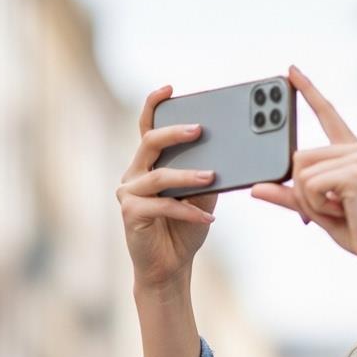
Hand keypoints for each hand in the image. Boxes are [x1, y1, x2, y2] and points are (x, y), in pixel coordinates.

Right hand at [117, 85, 219, 288]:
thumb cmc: (185, 229)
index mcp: (149, 164)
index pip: (147, 127)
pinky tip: (208, 217)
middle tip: (199, 129)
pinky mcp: (131, 214)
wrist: (170, 267)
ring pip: (159, 176)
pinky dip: (188, 211)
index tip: (169, 88)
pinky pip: (162, 206)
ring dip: (188, 176)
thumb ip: (208, 174)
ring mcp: (129, 193)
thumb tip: (228, 154)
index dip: (154, 104)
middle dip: (175, 133)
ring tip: (212, 177)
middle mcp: (134, 173)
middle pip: (150, 142)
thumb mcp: (202, 198)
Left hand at [251, 65, 356, 268]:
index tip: (290, 70)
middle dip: (301, 191)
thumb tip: (255, 188)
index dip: (307, 91)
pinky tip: (342, 211)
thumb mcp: (316, 209)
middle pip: (297, 156)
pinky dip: (317, 205)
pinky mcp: (354, 172)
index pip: (326, 113)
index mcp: (350, 151)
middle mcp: (355, 148)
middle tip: (329, 209)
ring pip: (300, 172)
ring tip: (338, 210)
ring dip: (309, 200)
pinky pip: (310, 185)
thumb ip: (288, 196)